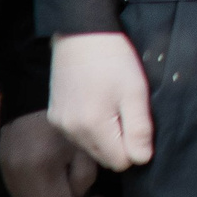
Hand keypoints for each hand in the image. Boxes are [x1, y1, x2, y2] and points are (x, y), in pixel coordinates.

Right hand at [0, 111, 105, 196]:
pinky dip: (39, 196)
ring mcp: (8, 173)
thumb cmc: (63, 120)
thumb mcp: (84, 146)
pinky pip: (22, 195)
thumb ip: (85, 177)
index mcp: (42, 169)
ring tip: (70, 188)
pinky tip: (52, 181)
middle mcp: (20, 176)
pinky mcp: (3, 167)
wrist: (33, 96)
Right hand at [47, 33, 153, 172]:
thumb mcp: (135, 92)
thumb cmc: (113, 60)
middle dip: (120, 143)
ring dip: (105, 136)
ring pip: (90, 148)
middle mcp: (71, 131)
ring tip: (111, 104)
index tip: (137, 123)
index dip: (134, 147)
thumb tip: (143, 160)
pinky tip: (96, 104)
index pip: (120, 162)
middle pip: (104, 158)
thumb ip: (139, 130)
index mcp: (93, 127)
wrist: (81, 34)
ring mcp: (60, 124)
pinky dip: (90, 128)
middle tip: (126, 111)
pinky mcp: (54, 116)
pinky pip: (78, 136)